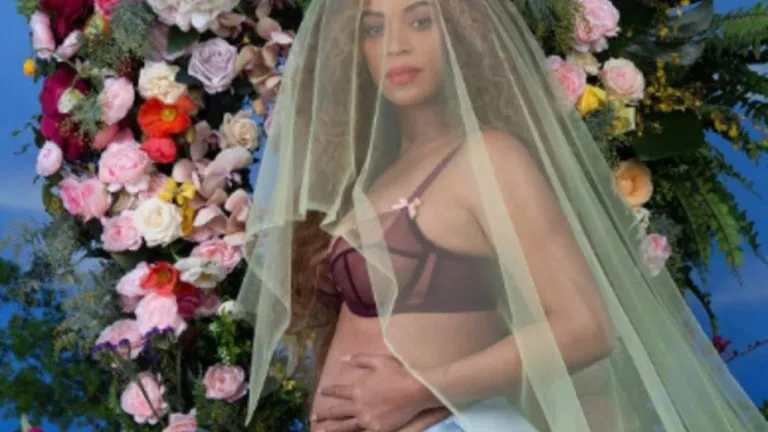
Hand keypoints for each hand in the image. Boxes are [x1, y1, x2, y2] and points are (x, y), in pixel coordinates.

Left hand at [312, 353, 432, 431]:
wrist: (416, 390)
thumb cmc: (398, 373)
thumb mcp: (378, 360)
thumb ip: (359, 360)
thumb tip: (342, 358)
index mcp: (357, 390)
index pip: (338, 391)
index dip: (329, 391)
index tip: (322, 391)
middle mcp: (359, 406)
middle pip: (337, 412)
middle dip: (324, 414)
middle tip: (314, 417)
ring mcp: (367, 420)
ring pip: (345, 427)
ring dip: (331, 428)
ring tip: (321, 431)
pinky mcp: (377, 429)